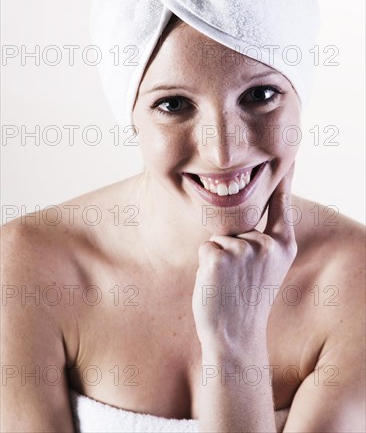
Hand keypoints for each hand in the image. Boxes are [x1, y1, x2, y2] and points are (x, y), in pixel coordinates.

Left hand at [192, 163, 296, 350]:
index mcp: (283, 246)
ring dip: (219, 257)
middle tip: (239, 280)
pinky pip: (206, 248)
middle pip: (238, 225)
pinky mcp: (218, 255)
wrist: (235, 336)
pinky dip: (205, 264)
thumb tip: (248, 218)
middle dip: (232, 247)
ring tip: (228, 283)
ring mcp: (243, 249)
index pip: (281, 205)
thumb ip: (264, 241)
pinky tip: (216, 284)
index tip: (285, 160)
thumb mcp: (268, 269)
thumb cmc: (247, 301)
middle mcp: (266, 244)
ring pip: (220, 237)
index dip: (283, 181)